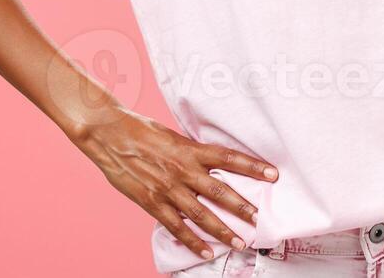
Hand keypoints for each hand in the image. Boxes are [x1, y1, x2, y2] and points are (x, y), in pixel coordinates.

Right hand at [70, 109, 276, 258]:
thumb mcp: (176, 137)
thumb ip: (195, 152)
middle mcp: (183, 170)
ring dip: (222, 229)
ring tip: (240, 242)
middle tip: (261, 220)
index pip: (230, 158)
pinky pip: (175, 226)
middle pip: (219, 191)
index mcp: (192, 150)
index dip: (253, 166)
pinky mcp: (151, 202)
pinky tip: (206, 251)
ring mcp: (167, 188)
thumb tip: (217, 162)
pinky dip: (192, 240)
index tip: (274, 174)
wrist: (109, 135)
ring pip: (201, 213)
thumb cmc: (143, 132)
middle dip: (242, 207)